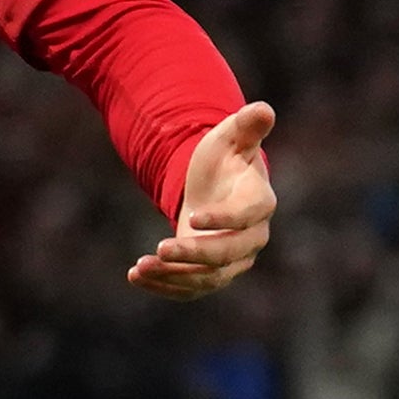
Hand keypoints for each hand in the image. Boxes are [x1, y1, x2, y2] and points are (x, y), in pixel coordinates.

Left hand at [129, 100, 277, 297]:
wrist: (214, 187)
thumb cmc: (225, 159)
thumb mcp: (230, 137)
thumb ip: (246, 126)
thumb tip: (262, 110)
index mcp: (260, 202)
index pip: (248, 216)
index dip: (224, 219)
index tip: (193, 218)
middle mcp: (252, 237)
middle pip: (228, 255)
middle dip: (195, 254)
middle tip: (160, 248)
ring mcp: (233, 260)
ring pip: (208, 278)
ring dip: (173, 276)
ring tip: (140, 268)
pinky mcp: (210, 274)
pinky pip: (191, 289)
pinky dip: (164, 286)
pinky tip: (136, 276)